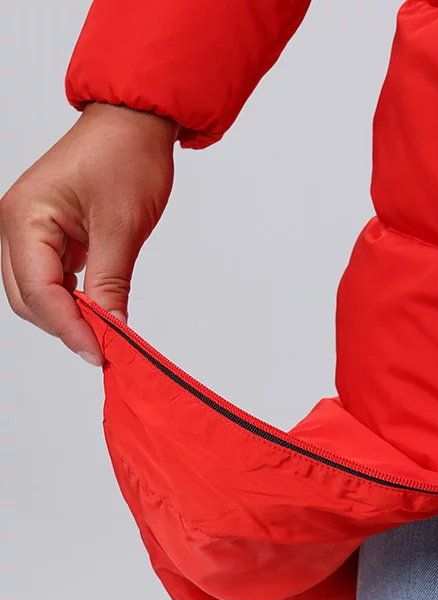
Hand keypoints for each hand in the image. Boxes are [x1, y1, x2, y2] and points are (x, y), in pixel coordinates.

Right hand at [0, 102, 176, 364]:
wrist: (134, 121)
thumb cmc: (126, 155)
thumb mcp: (122, 227)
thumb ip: (111, 284)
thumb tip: (111, 330)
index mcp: (25, 217)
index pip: (39, 292)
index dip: (70, 328)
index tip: (101, 353)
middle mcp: (16, 224)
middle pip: (27, 299)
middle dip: (65, 327)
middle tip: (106, 349)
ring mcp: (29, 230)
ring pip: (36, 294)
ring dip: (68, 316)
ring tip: (105, 333)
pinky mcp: (47, 234)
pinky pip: (51, 279)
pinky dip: (73, 299)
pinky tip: (99, 310)